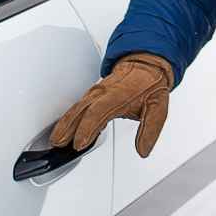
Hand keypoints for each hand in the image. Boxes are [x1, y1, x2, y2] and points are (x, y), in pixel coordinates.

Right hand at [50, 53, 174, 157]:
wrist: (145, 65)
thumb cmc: (150, 85)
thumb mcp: (159, 107)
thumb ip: (151, 130)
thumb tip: (143, 151)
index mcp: (118, 95)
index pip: (98, 112)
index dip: (86, 128)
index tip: (79, 144)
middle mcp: (103, 92)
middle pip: (80, 109)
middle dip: (67, 127)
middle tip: (58, 143)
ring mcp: (96, 92)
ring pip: (76, 107)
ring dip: (65, 123)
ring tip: (56, 139)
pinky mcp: (93, 94)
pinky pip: (79, 105)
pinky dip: (69, 118)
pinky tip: (64, 130)